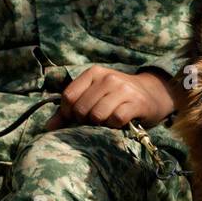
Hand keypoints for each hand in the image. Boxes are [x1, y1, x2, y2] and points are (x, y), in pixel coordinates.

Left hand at [46, 65, 175, 130]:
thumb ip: (70, 110)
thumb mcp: (95, 96)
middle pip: (82, 108)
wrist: (154, 94)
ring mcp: (123, 89)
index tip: (77, 119)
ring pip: (97, 115)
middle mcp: (108, 78)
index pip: (69, 96)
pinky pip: (116, 120)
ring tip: (107, 122)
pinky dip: (114, 126)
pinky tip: (119, 124)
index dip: (68, 113)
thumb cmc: (119, 97)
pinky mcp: (136, 103)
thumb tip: (48, 128)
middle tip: (95, 122)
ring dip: (100, 125)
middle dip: (84, 121)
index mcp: (94, 73)